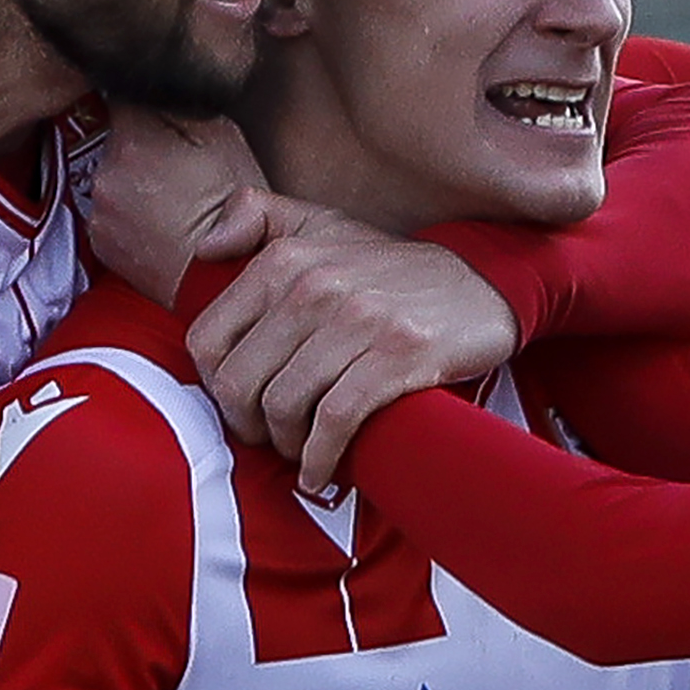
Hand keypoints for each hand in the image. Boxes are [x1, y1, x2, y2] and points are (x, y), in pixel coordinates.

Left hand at [82, 112, 270, 305]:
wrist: (221, 280)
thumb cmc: (232, 212)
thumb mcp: (221, 137)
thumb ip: (180, 101)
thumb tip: (154, 83)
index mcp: (133, 139)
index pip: (121, 93)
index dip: (146, 100)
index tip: (164, 117)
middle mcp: (105, 172)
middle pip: (115, 136)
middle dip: (141, 142)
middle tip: (179, 165)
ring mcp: (98, 210)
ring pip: (111, 174)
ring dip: (133, 178)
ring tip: (172, 198)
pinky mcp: (100, 241)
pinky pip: (109, 210)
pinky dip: (128, 211)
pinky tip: (160, 221)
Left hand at [186, 202, 524, 491]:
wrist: (483, 285)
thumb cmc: (392, 271)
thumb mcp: (324, 225)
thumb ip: (257, 217)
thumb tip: (206, 246)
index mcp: (285, 259)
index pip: (207, 341)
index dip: (213, 388)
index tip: (240, 406)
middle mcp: (315, 285)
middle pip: (240, 384)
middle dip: (248, 425)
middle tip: (270, 438)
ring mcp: (358, 321)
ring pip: (284, 406)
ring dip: (286, 445)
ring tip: (300, 451)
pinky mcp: (397, 358)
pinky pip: (334, 421)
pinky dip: (320, 458)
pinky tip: (321, 471)